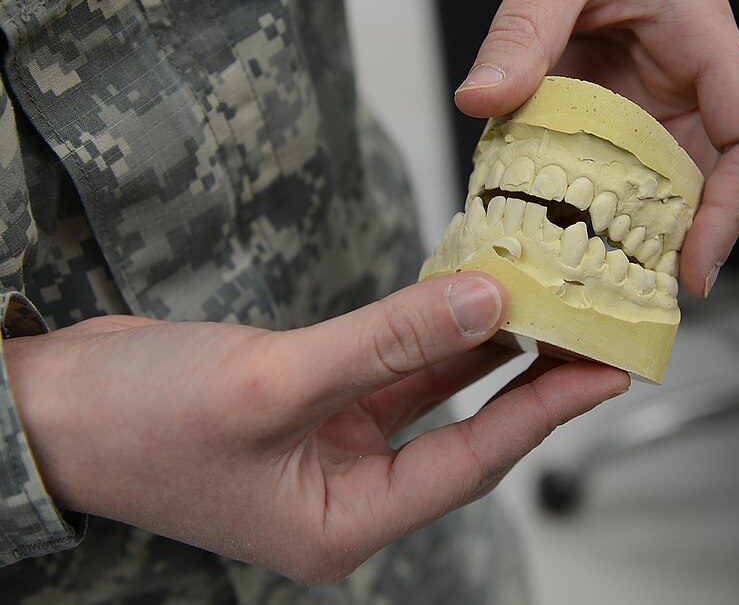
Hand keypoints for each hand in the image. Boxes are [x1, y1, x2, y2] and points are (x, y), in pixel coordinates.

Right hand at [4, 273, 627, 583]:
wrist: (54, 404)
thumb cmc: (137, 423)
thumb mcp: (273, 382)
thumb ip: (387, 341)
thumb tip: (482, 301)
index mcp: (339, 522)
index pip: (468, 464)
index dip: (540, 414)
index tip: (600, 373)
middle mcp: (343, 489)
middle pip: (459, 431)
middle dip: (522, 382)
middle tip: (586, 335)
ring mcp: (328, 442)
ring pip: (426, 393)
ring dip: (475, 349)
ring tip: (539, 309)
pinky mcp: (311, 401)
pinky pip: (387, 367)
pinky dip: (424, 335)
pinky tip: (461, 303)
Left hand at [454, 0, 738, 296]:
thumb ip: (522, 29)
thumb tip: (482, 98)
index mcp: (700, 41)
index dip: (734, 208)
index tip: (695, 264)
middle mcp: (678, 80)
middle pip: (698, 179)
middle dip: (666, 241)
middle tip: (616, 296)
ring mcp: (638, 96)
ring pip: (643, 180)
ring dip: (615, 228)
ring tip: (575, 278)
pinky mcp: (598, 102)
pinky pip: (594, 159)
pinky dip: (572, 195)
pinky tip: (537, 222)